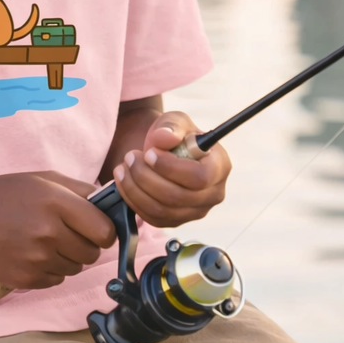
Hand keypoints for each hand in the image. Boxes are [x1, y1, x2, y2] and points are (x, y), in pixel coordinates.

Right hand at [0, 171, 115, 289]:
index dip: (103, 230)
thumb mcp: (43, 178)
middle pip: (91, 253)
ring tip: (43, 240)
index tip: (94, 227)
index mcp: (56, 201)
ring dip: (66, 257)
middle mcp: (48, 231)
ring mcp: (36, 258)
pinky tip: (31, 252)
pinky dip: (49, 269)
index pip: (104, 230)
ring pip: (75, 268)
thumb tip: (112, 200)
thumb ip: (80, 189)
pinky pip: (56, 280)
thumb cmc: (6, 193)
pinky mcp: (26, 279)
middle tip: (64, 232)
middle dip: (84, 243)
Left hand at [112, 111, 229, 227]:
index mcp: (219, 166)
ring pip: (162, 210)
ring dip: (136, 188)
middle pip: (178, 197)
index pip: (200, 177)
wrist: (160, 151)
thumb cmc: (173, 134)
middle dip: (147, 176)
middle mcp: (212, 194)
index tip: (149, 153)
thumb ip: (171, 126)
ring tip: (124, 166)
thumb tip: (166, 138)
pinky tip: (124, 181)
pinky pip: (152, 218)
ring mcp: (195, 212)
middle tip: (130, 156)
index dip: (171, 168)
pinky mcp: (176, 221)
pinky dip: (133, 200)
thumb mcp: (174, 121)